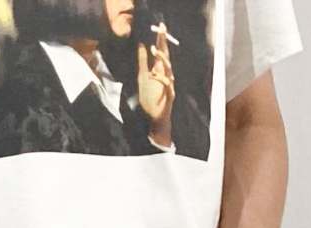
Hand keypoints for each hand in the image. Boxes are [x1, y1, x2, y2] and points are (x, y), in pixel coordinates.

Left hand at [137, 25, 175, 145]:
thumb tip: (141, 44)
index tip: (160, 26)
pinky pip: (168, 84)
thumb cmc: (149, 99)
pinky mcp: (169, 95)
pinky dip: (161, 79)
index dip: (161, 39)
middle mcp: (166, 75)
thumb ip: (142, 62)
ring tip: (153, 50)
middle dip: (163, 43)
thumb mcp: (142, 77)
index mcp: (160, 70)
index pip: (161, 51)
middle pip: (166, 56)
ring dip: (161, 58)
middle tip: (161, 31)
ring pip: (168, 68)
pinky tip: (154, 74)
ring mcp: (169, 85)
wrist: (154, 119)